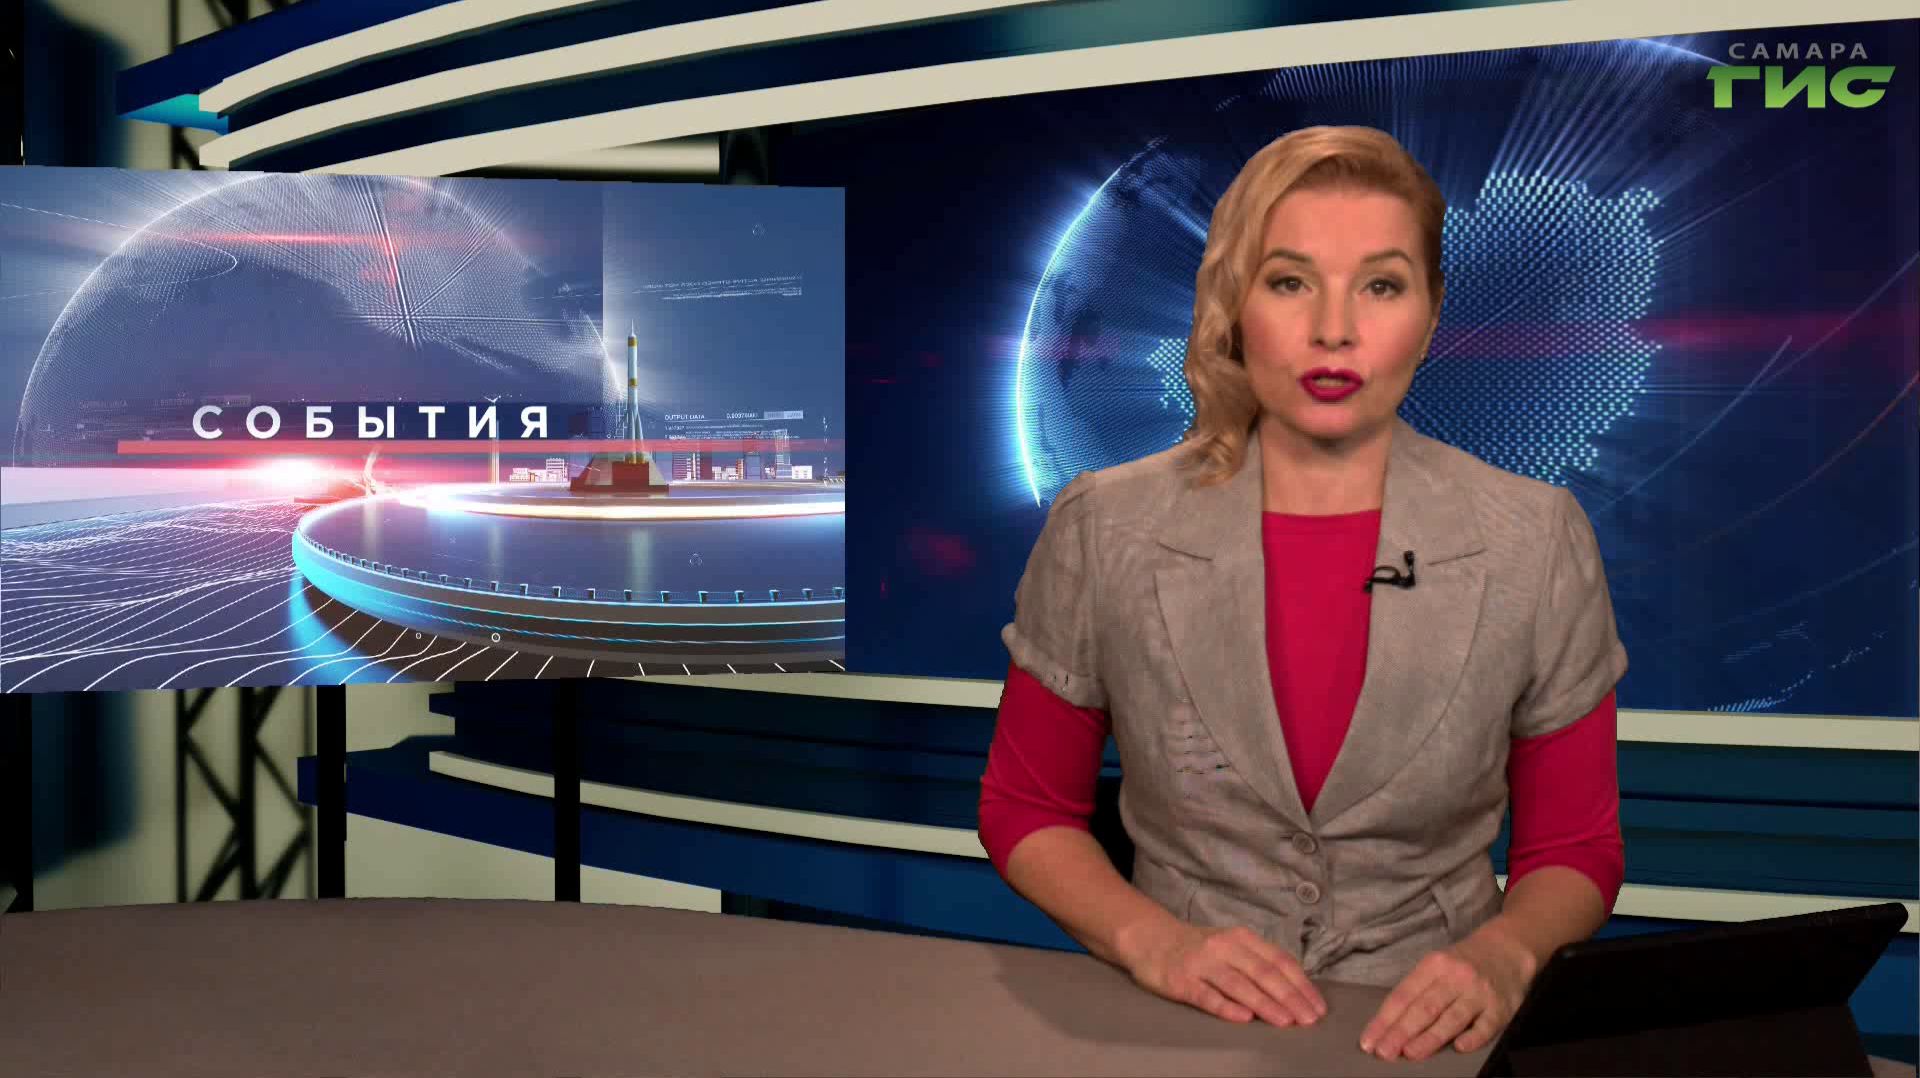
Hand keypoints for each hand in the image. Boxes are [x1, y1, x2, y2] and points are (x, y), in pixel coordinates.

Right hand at [1124, 920, 1327, 1027]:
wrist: (1150, 938)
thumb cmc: (1199, 947)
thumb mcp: (1232, 945)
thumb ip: (1259, 962)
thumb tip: (1296, 990)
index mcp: (1242, 938)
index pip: (1279, 961)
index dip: (1301, 984)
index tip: (1317, 1006)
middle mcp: (1224, 947)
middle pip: (1263, 973)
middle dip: (1290, 997)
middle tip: (1308, 1019)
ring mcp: (1202, 963)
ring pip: (1239, 984)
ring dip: (1265, 1003)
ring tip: (1285, 1020)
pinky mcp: (1181, 981)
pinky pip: (1207, 996)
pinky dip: (1226, 1007)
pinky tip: (1243, 1018)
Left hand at [1358, 921, 1537, 1062]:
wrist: (1508, 948)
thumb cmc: (1463, 962)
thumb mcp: (1436, 965)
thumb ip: (1416, 991)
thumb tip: (1388, 1025)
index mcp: (1434, 965)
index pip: (1403, 995)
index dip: (1384, 1019)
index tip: (1369, 1040)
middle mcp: (1456, 977)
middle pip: (1425, 1007)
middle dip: (1401, 1031)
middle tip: (1384, 1051)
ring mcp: (1479, 992)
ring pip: (1451, 1018)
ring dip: (1429, 1037)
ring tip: (1410, 1053)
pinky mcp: (1501, 1008)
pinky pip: (1485, 1026)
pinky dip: (1472, 1037)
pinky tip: (1458, 1048)